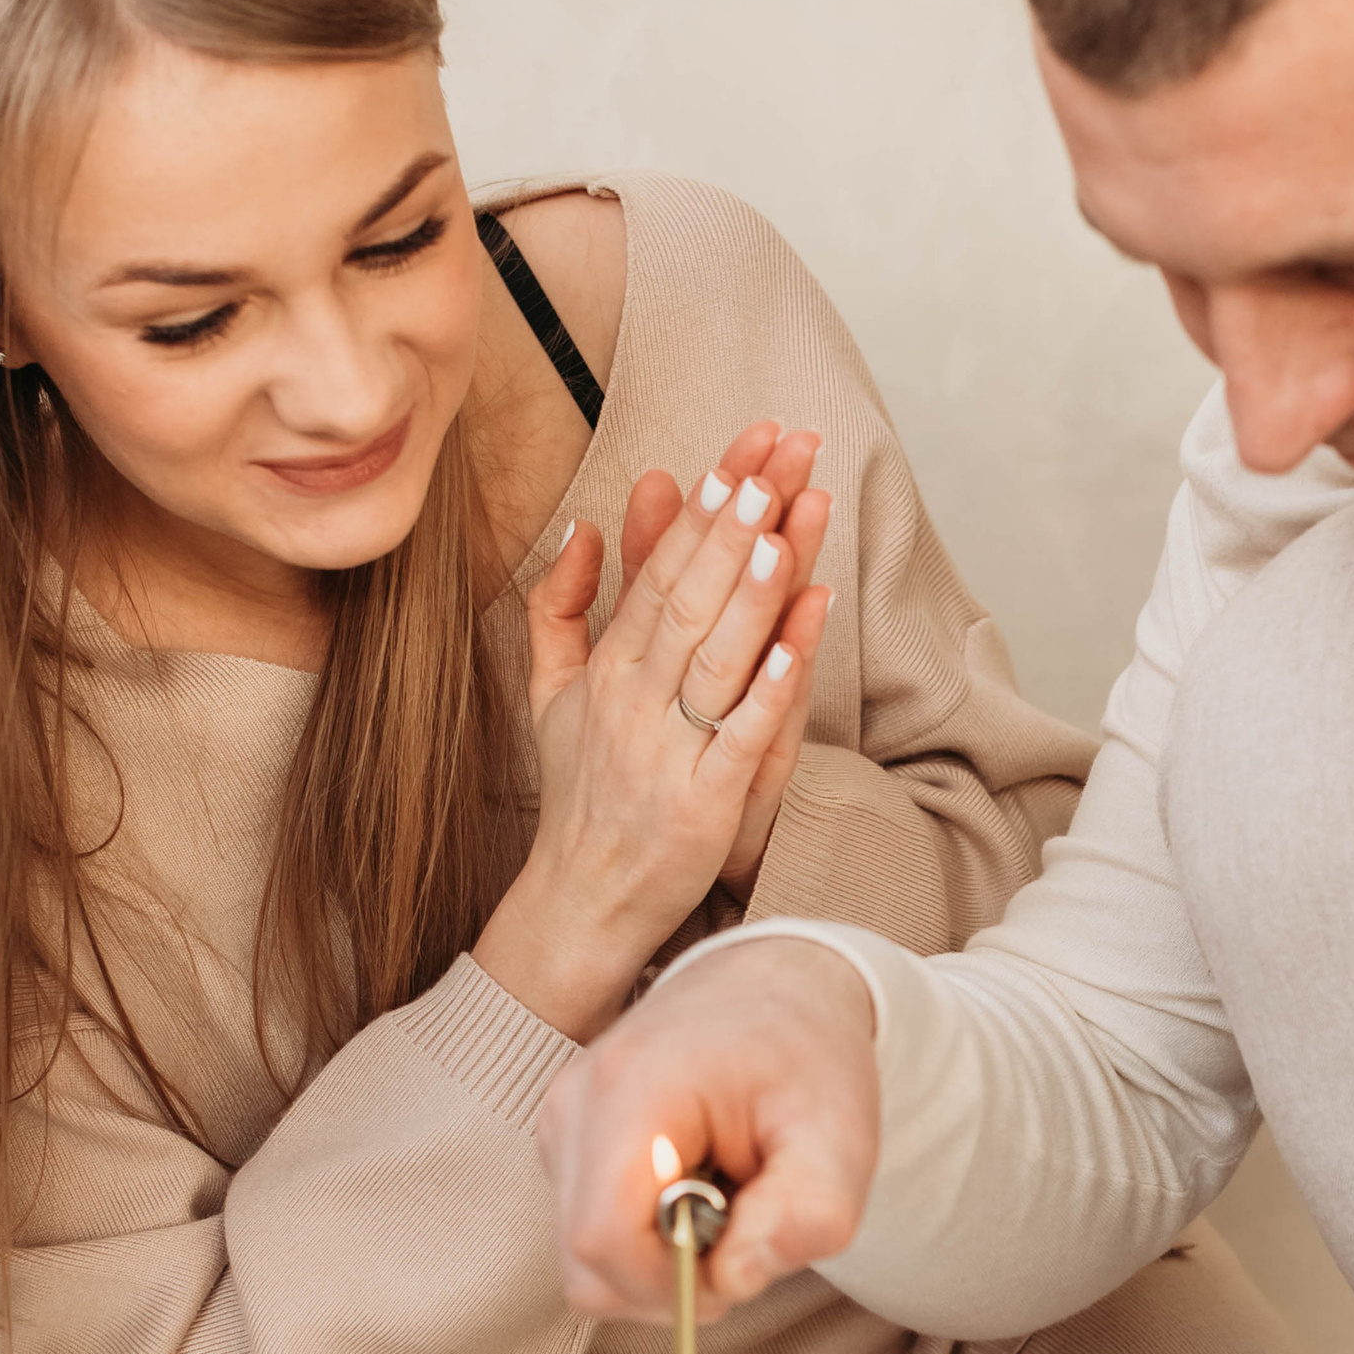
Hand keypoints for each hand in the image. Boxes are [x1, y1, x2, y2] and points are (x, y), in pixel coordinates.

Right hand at [478, 423, 833, 1038]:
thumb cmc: (581, 793)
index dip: (704, 508)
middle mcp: (634, 701)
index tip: (742, 451)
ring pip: (716, 655)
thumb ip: (560, 606)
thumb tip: (580, 526)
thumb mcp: (552, 693)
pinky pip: (743, 734)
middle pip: (693, 595)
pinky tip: (802, 631)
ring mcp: (669, 752)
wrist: (579, 902)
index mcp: (607, 668)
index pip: (660, 571)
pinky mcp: (704, 805)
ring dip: (753, 586)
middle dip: (740, 519)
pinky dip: (772, 682)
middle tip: (782, 452)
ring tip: (787, 518)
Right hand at [540, 934, 882, 1317]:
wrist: (771, 987)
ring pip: (584, 1259)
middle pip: (585, 1261)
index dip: (671, 1286)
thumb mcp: (841, 1135)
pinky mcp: (562, 1142)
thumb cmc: (806, 1058)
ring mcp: (559, 1122)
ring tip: (722, 1200)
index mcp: (633, 1089)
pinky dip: (645, 1240)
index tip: (740, 1267)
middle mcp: (575, 1102)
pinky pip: (590, 1236)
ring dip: (660, 1263)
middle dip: (671, 1282)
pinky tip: (692, 1190)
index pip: (604, 1239)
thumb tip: (734, 1280)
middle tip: (743, 1231)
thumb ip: (806, 1216)